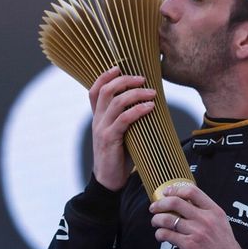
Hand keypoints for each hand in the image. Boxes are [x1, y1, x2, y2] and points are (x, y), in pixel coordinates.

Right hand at [88, 67, 155, 190]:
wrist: (109, 181)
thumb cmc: (120, 157)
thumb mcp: (123, 134)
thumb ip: (129, 119)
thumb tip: (151, 104)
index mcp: (98, 117)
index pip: (95, 91)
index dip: (104, 76)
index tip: (118, 67)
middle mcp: (97, 120)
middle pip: (106, 91)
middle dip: (125, 80)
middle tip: (143, 78)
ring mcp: (102, 129)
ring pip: (115, 102)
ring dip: (135, 94)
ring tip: (152, 93)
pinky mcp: (109, 140)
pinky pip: (123, 120)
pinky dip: (138, 110)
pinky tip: (150, 108)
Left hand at [149, 184, 247, 248]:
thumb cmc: (226, 248)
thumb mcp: (221, 223)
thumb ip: (207, 213)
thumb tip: (187, 206)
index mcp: (214, 211)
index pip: (192, 191)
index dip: (175, 189)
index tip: (167, 192)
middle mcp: (205, 219)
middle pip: (176, 202)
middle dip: (160, 203)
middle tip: (154, 207)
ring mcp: (197, 232)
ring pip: (168, 219)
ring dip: (157, 220)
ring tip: (156, 223)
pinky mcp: (189, 245)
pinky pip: (167, 234)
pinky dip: (160, 234)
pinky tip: (161, 236)